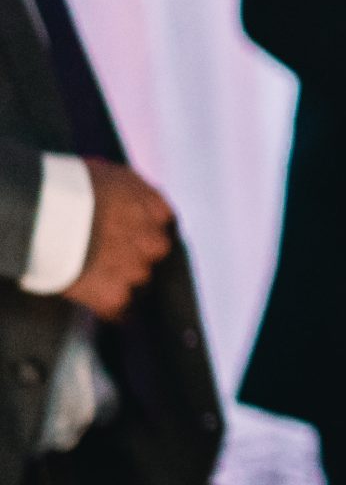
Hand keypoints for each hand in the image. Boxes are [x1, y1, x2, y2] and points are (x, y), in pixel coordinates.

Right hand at [61, 160, 172, 322]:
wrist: (43, 213)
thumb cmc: (69, 185)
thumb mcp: (112, 174)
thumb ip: (134, 191)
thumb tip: (139, 199)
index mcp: (157, 210)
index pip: (163, 225)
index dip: (142, 230)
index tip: (128, 234)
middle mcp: (155, 242)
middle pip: (153, 255)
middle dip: (134, 255)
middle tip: (107, 254)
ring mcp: (137, 271)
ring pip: (138, 283)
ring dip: (120, 280)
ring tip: (91, 272)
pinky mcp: (116, 296)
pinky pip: (120, 311)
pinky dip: (109, 307)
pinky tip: (94, 298)